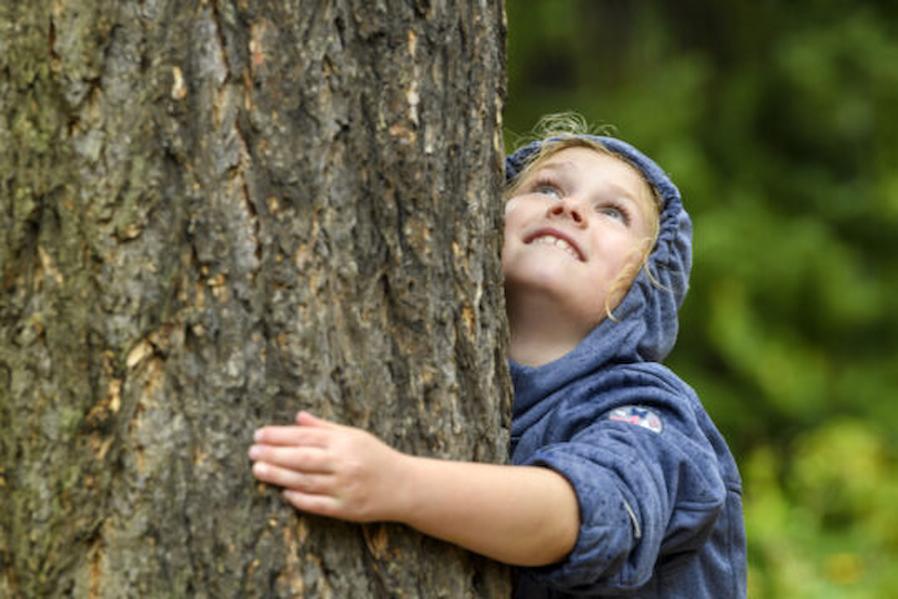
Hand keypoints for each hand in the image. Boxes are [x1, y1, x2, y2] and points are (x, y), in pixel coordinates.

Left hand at [248, 411, 409, 522]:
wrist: (405, 486)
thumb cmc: (376, 457)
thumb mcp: (354, 436)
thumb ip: (324, 428)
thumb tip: (298, 417)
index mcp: (344, 442)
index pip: (305, 437)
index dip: (279, 435)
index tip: (259, 434)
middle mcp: (343, 463)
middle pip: (301, 458)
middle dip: (273, 454)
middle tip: (251, 452)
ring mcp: (344, 487)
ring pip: (304, 481)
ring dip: (278, 475)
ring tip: (258, 470)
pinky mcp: (346, 509)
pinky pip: (317, 504)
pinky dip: (299, 498)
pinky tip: (284, 493)